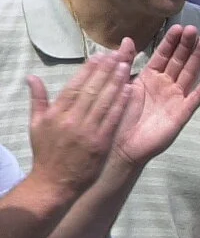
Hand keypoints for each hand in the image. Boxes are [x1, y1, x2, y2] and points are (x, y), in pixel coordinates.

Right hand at [24, 41, 137, 196]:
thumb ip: (38, 100)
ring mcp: (87, 131)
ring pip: (104, 101)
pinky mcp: (100, 143)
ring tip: (126, 66)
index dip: (88, 70)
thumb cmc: (46, 153)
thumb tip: (32, 76)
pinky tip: (129, 90)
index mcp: (56, 114)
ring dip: (116, 82)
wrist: (54, 182)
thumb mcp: (36, 125)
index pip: (74, 86)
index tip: (99, 56)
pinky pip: (113, 119)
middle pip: (91, 90)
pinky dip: (121, 104)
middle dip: (105, 71)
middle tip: (118, 54)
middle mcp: (72, 120)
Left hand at [115, 26, 199, 166]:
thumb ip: (124, 63)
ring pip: (189, 73)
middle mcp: (165, 85)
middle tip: (194, 29)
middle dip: (186, 45)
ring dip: (198, 57)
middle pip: (179, 61)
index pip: (162, 55)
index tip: (178, 27)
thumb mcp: (119, 85)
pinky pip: (198, 95)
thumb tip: (126, 39)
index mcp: (149, 78)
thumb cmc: (118, 116)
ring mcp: (176, 98)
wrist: (122, 145)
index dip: (170, 41)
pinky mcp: (183, 111)